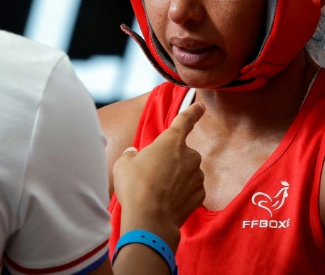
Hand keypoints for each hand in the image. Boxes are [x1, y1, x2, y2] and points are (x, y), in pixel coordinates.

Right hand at [113, 102, 204, 230]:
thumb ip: (131, 155)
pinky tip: (167, 200)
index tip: (200, 106)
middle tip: (153, 173)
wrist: (150, 219)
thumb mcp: (123, 165)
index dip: (193, 112)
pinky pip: (190, 188)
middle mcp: (189, 155)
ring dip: (176, 177)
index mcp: (171, 141)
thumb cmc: (135, 186)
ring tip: (157, 190)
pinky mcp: (199, 195)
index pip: (185, 121)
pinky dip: (181, 192)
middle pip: (181, 152)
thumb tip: (133, 154)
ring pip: (187, 171)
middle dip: (170, 159)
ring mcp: (196, 176)